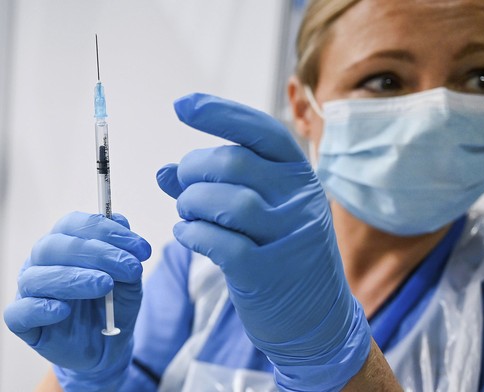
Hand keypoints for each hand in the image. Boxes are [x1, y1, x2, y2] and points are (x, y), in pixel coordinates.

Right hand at [3, 212, 150, 390]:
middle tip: (129, 268)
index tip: (141, 248)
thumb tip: (119, 220)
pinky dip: (41, 308)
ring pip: (37, 277)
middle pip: (54, 246)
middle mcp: (42, 262)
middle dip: (97, 253)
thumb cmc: (113, 304)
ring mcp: (29, 291)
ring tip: (106, 285)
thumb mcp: (129, 278)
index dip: (106, 231)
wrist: (109, 345)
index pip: (74, 224)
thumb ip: (125, 251)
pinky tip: (64, 310)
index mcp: (65, 243)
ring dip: (74, 278)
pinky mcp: (23, 322)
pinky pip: (20, 312)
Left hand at [157, 94, 370, 390]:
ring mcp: (289, 237)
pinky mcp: (270, 273)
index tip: (181, 105)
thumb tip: (165, 170)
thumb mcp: (262, 212)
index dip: (218, 113)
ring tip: (186, 213)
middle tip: (182, 186)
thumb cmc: (282, 254)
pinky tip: (188, 235)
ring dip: (190, 204)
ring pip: (224, 201)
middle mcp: (300, 200)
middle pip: (233, 162)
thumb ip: (218, 186)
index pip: (261, 130)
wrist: (318, 318)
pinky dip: (193, 234)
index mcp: (301, 176)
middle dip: (193, 170)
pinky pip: (219, 242)